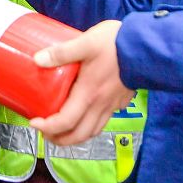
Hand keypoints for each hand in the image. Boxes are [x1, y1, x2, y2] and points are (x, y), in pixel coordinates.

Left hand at [29, 20, 133, 144]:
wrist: (148, 45)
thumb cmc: (116, 44)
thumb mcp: (85, 43)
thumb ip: (61, 52)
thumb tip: (37, 59)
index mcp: (89, 94)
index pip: (65, 122)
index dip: (48, 128)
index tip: (35, 123)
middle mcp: (101, 105)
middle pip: (79, 135)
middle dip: (60, 139)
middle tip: (46, 133)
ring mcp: (113, 105)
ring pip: (93, 131)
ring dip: (75, 136)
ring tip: (62, 130)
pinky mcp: (121, 101)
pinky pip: (103, 121)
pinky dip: (90, 125)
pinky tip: (84, 115)